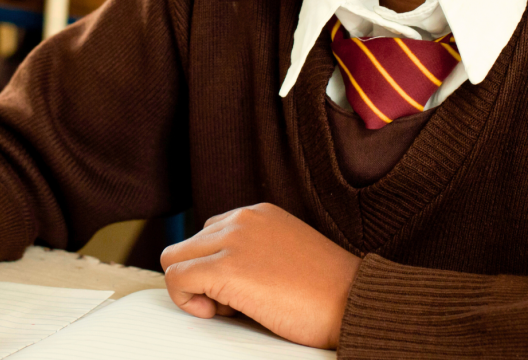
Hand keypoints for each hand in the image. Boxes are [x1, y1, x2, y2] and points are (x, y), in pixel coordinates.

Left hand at [159, 203, 361, 349]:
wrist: (353, 302)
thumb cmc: (330, 291)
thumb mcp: (287, 253)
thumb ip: (255, 251)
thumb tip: (224, 275)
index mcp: (258, 214)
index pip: (209, 233)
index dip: (216, 266)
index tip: (239, 290)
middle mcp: (241, 220)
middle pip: (188, 245)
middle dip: (201, 277)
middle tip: (232, 304)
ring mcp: (232, 241)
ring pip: (174, 259)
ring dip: (193, 288)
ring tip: (228, 308)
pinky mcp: (225, 268)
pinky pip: (176, 278)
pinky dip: (186, 300)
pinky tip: (216, 313)